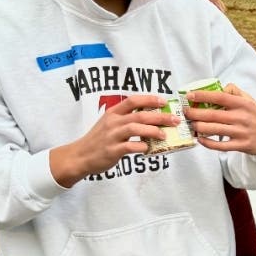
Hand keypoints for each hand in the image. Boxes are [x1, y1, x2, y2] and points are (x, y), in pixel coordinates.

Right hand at [50, 94, 175, 185]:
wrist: (80, 156)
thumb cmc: (99, 140)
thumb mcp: (110, 124)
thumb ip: (127, 119)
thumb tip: (152, 118)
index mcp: (113, 113)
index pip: (133, 100)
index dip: (149, 99)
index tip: (163, 101)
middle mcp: (113, 122)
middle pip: (140, 115)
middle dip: (160, 116)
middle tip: (175, 120)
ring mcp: (112, 136)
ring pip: (135, 128)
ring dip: (153, 131)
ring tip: (164, 134)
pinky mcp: (112, 150)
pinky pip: (130, 147)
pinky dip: (141, 147)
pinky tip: (148, 148)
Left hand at [184, 84, 255, 154]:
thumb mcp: (250, 100)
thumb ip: (235, 92)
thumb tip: (218, 87)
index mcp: (242, 104)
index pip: (219, 96)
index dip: (202, 95)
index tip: (189, 95)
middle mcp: (241, 117)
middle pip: (212, 114)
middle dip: (194, 113)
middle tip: (185, 113)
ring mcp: (241, 132)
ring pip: (213, 130)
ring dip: (198, 128)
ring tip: (191, 125)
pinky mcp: (241, 145)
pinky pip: (220, 145)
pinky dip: (208, 143)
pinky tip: (201, 140)